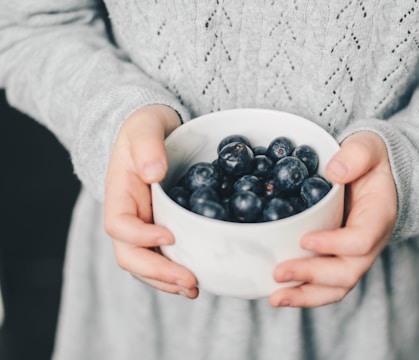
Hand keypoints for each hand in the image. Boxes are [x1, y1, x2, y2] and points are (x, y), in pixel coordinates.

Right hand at [103, 104, 197, 297]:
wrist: (155, 130)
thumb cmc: (146, 126)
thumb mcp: (145, 127)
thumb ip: (148, 146)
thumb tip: (156, 173)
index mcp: (119, 194)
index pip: (118, 225)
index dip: (139, 236)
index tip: (170, 235)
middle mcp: (129, 216)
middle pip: (130, 255)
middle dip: (157, 272)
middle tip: (189, 281)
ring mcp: (143, 226)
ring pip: (145, 264)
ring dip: (166, 281)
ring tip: (194, 288)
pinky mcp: (161, 229)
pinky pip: (162, 257)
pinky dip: (175, 273)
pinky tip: (197, 280)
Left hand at [269, 131, 396, 306]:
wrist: (375, 174)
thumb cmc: (370, 160)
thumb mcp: (368, 147)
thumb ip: (356, 155)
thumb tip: (334, 171)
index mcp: (378, 216)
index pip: (361, 240)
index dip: (335, 245)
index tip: (305, 240)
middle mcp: (370, 243)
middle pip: (347, 272)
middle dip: (313, 276)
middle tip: (279, 271)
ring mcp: (354, 256)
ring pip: (336, 287)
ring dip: (306, 295)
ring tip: (275, 297)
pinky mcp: (339, 259)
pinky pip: (325, 284)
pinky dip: (304, 292)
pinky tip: (278, 293)